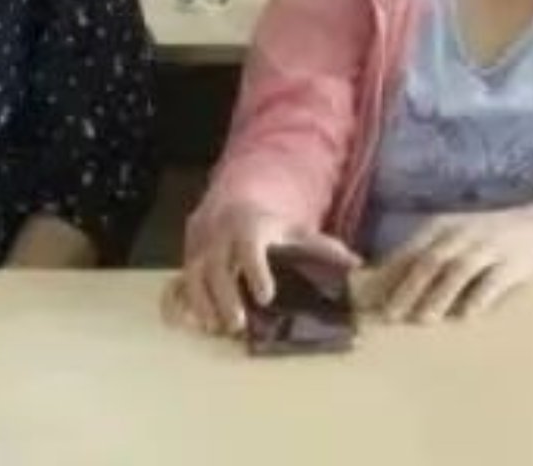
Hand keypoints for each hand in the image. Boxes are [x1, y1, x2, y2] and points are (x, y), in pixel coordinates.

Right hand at [165, 206, 362, 336]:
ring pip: (193, 276)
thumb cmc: (269, 225)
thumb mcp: (295, 230)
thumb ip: (322, 247)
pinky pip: (176, 282)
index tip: (266, 296)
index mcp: (249, 226)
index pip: (250, 247)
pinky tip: (183, 323)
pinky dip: (176, 303)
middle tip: (237, 325)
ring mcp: (198, 250)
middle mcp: (219, 236)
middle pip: (218, 267)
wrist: (231, 204)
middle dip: (225, 296)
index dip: (256, 270)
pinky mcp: (186, 262)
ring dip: (202, 304)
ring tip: (216, 328)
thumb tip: (356, 262)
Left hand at [371, 205, 532, 322]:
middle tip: (390, 316)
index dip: (389, 277)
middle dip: (407, 289)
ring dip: (439, 296)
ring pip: (458, 271)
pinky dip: (477, 298)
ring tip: (424, 319)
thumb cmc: (486, 236)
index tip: (371, 301)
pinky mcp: (512, 262)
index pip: (409, 252)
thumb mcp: (452, 237)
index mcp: (442, 226)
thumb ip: (424, 256)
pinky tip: (466, 316)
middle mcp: (463, 233)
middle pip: (429, 261)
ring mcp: (489, 246)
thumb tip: (384, 285)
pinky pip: (492, 281)